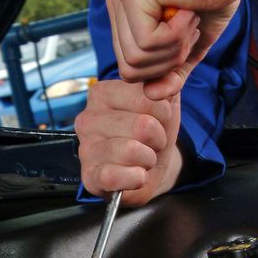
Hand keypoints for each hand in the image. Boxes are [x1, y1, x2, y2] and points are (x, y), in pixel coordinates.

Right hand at [74, 80, 182, 206]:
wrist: (149, 167)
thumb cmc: (153, 131)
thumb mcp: (166, 101)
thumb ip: (170, 81)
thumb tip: (171, 79)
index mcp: (103, 93)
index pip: (146, 97)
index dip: (164, 113)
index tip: (157, 120)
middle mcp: (88, 119)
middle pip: (143, 126)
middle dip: (158, 139)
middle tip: (149, 143)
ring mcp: (86, 149)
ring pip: (131, 150)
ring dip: (148, 159)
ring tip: (142, 158)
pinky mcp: (89, 177)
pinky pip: (114, 176)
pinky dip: (135, 179)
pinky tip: (136, 176)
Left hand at [106, 0, 257, 98]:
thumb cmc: (211, 2)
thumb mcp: (187, 51)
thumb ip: (170, 76)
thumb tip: (152, 96)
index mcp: (123, 16)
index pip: (128, 69)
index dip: (162, 66)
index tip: (184, 39)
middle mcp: (115, 2)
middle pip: (129, 69)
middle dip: (167, 60)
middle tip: (188, 30)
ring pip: (137, 58)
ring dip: (173, 47)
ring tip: (188, 19)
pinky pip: (147, 41)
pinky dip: (176, 34)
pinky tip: (187, 11)